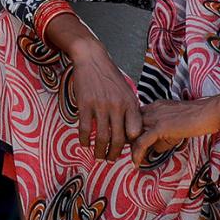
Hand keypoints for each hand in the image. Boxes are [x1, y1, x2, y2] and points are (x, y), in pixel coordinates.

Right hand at [67, 44, 144, 160]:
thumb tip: (132, 132)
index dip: (131, 145)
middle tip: (111, 160)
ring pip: (102, 137)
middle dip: (114, 154)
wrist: (92, 59)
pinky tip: (84, 144)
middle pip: (118, 139)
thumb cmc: (110, 77)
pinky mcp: (85, 104)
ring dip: (99, 151)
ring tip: (98, 156)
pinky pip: (85, 128)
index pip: (134, 132)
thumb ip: (130, 110)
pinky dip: (85, 140)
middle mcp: (117, 106)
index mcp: (130, 103)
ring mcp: (100, 106)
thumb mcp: (126, 91)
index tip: (127, 151)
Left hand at [129, 96, 219, 164]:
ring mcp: (154, 118)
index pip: (134, 118)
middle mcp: (151, 110)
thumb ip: (163, 134)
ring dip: (130, 149)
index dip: (130, 131)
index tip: (129, 144)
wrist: (209, 112)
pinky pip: (142, 142)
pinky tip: (136, 163)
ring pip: (133, 133)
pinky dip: (136, 154)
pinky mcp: (159, 127)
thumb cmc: (198, 118)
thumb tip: (155, 148)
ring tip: (132, 160)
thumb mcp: (175, 124)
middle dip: (127, 141)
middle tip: (127, 154)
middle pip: (129, 125)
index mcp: (155, 106)